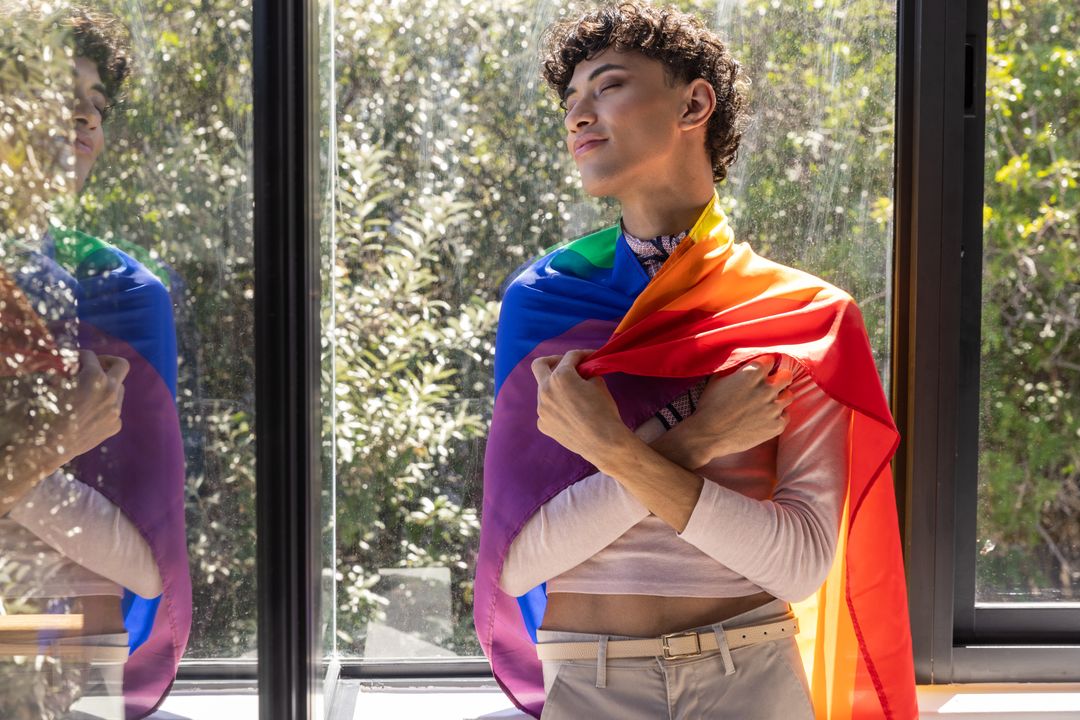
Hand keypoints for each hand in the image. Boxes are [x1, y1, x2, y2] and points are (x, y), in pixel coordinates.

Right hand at [54, 350, 128, 459]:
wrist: (45, 448)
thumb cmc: (41, 413)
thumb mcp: (49, 384)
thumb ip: (64, 371)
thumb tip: (69, 362)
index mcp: (94, 377)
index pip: (90, 355)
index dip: (78, 355)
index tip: (72, 359)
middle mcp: (110, 391)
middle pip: (121, 365)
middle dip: (107, 361)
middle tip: (94, 366)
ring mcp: (116, 409)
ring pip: (119, 388)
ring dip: (107, 385)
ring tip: (87, 391)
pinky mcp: (116, 425)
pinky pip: (113, 410)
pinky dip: (103, 407)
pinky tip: (86, 414)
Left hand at [531, 349, 631, 461]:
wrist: (603, 442)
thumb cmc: (603, 410)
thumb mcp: (599, 384)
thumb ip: (586, 372)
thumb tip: (582, 370)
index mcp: (560, 377)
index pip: (569, 356)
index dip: (583, 354)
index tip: (590, 357)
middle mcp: (545, 390)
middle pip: (539, 365)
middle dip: (553, 360)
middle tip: (566, 365)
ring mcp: (541, 409)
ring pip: (544, 391)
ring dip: (556, 388)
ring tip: (573, 395)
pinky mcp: (542, 424)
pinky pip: (547, 410)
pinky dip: (556, 407)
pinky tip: (570, 415)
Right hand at [669, 357, 793, 467]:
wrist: (708, 435)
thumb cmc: (710, 405)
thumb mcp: (717, 379)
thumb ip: (735, 367)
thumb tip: (744, 362)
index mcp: (752, 373)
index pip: (770, 360)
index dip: (765, 365)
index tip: (761, 371)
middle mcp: (767, 388)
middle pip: (786, 375)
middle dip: (779, 377)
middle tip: (770, 384)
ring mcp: (774, 408)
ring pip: (789, 395)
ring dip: (779, 397)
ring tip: (766, 403)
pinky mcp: (777, 425)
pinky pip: (785, 415)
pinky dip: (777, 416)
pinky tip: (764, 417)